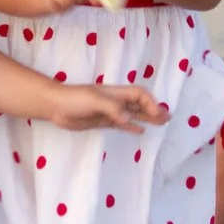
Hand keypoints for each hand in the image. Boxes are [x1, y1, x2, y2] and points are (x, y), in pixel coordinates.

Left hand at [43, 83, 165, 135]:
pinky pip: (122, 124)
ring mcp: (110, 112)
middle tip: (167, 118)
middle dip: (154, 110)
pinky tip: (141, 131)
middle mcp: (116, 101)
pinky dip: (132, 126)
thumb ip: (111, 108)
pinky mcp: (103, 121)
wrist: (55, 106)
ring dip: (147, 118)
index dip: (150, 102)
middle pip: (139, 104)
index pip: (139, 94)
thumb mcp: (93, 100)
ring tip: (161, 123)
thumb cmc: (74, 99)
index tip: (156, 114)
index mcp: (115, 92)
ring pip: (133, 114)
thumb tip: (129, 118)